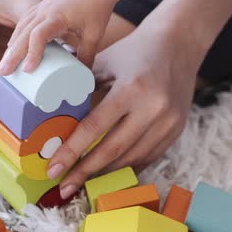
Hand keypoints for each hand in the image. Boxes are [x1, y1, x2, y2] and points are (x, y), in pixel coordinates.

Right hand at [0, 0, 117, 74]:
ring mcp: (42, 5)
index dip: (32, 54)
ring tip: (6, 62)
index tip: (27, 70)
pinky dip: (18, 33)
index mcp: (57, 16)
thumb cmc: (99, 7)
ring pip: (21, 26)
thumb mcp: (95, 35)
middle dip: (12, 54)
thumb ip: (87, 56)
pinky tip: (14, 45)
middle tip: (4, 72)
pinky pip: (25, 20)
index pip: (38, 36)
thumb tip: (83, 79)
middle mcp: (45, 10)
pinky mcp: (44, 4)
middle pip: (23, 33)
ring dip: (12, 44)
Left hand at [45, 24, 203, 199]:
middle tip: (64, 187)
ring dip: (105, 173)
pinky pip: (149, 156)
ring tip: (83, 181)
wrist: (178, 44)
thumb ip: (82, 87)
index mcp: (132, 88)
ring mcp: (169, 121)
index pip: (95, 127)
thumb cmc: (135, 51)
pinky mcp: (177, 129)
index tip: (53, 168)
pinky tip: (109, 170)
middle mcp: (154, 107)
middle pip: (113, 149)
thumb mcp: (105, 62)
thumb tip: (52, 117)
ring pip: (132, 158)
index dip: (72, 151)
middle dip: (85, 171)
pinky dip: (127, 166)